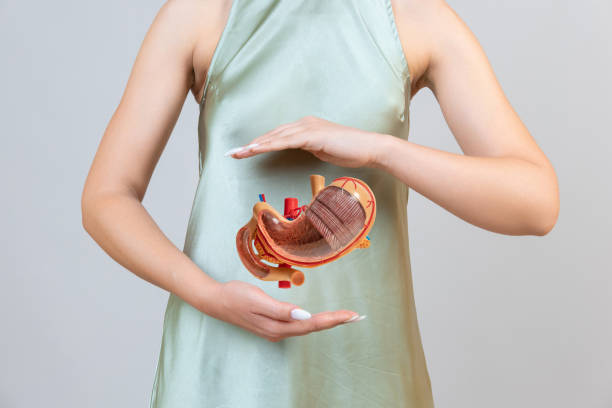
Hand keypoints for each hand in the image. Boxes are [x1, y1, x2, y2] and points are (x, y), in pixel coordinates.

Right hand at [206, 280, 364, 341]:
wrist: (215, 301)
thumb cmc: (235, 296)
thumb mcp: (257, 299)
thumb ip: (281, 309)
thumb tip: (304, 316)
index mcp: (277, 326)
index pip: (311, 324)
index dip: (333, 319)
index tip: (351, 315)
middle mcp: (279, 332)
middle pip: (313, 328)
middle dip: (336, 322)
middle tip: (357, 317)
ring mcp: (275, 330)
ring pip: (307, 328)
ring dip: (327, 322)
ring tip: (346, 317)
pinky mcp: (273, 325)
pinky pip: (299, 325)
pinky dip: (315, 321)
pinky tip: (322, 318)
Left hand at [225, 115, 386, 167]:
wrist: (369, 148)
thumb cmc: (350, 151)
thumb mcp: (324, 150)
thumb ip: (310, 148)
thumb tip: (300, 151)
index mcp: (306, 127)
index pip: (277, 136)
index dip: (259, 143)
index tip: (243, 152)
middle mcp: (304, 124)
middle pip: (272, 134)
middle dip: (250, 145)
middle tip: (231, 153)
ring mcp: (308, 128)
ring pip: (275, 137)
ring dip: (255, 145)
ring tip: (238, 153)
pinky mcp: (312, 135)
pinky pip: (285, 141)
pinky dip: (269, 145)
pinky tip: (256, 150)